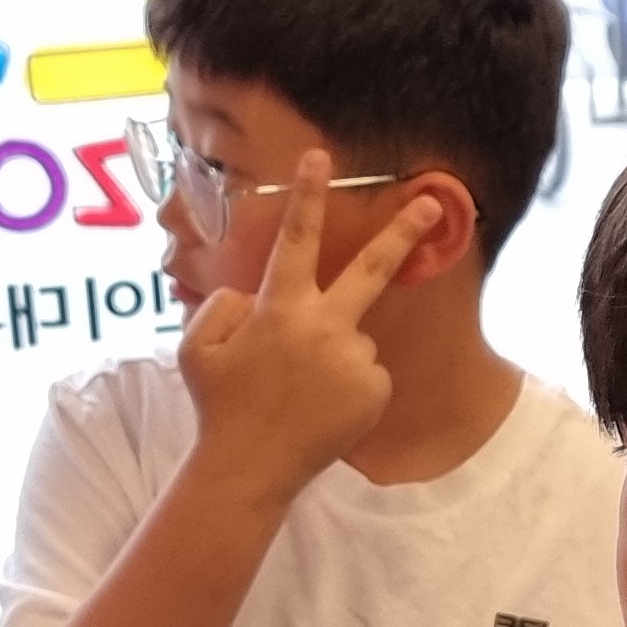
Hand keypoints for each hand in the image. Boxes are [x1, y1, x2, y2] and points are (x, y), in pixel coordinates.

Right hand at [175, 155, 435, 505]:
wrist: (249, 468)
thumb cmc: (219, 404)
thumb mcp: (196, 345)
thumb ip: (225, 304)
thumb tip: (258, 297)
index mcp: (280, 308)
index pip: (296, 239)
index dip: (307, 195)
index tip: (321, 157)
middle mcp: (325, 327)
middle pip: (371, 268)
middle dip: (402, 231)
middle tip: (430, 203)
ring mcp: (355, 360)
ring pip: (351, 337)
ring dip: (330, 355)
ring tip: (298, 392)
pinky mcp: (375, 390)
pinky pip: (364, 373)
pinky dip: (346, 386)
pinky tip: (319, 408)